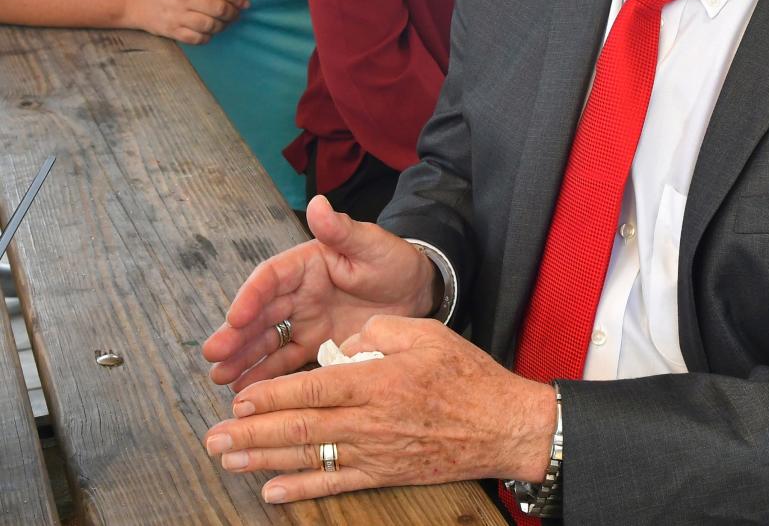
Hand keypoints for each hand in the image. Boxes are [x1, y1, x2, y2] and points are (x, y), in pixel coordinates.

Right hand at [123, 0, 248, 43]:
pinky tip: (208, 32)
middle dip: (232, 13)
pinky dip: (208, 37)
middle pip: (219, 8)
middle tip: (235, 14)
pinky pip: (197, 38)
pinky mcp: (171, 30)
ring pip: (210, 25)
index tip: (245, 3)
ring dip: (222, 26)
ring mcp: (177, 15)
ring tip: (223, 23)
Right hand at [202, 196, 438, 391]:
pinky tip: (248, 392)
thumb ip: (342, 230)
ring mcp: (306, 320)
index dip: (250, 296)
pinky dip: (268, 376)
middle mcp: (300, 292)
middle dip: (235, 334)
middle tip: (213, 356)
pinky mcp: (317, 345)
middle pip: (261, 313)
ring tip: (220, 379)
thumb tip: (317, 203)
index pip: (270, 277)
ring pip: (267, 339)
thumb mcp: (371, 244)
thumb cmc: (393, 261)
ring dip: (243, 358)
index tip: (234, 317)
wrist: (419, 293)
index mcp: (307, 262)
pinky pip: (288, 361)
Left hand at [205, 315, 556, 504]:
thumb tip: (341, 344)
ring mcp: (374, 452)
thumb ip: (378, 332)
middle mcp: (369, 420)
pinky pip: (335, 482)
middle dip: (251, 433)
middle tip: (214, 438)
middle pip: (299, 429)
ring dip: (264, 462)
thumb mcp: (424, 332)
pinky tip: (271, 492)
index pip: (311, 390)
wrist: (500, 424)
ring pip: (308, 458)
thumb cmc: (464, 373)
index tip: (238, 397)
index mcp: (376, 380)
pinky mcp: (383, 472)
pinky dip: (300, 489)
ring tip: (228, 461)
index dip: (271, 396)